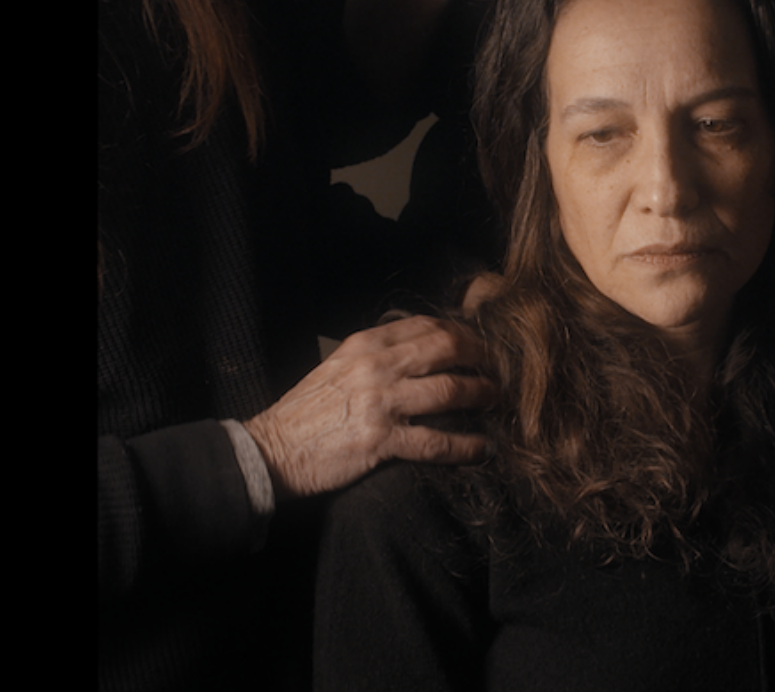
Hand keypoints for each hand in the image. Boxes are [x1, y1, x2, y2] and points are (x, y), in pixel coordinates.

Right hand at [243, 315, 496, 499]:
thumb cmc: (307, 411)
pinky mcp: (381, 441)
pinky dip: (466, 446)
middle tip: (503, 367)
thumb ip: (377, 355)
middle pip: (447, 349)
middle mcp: (377, 366)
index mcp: (366, 345)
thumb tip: (419, 350)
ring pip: (450, 391)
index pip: (427, 326)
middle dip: (483, 357)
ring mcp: (381, 403)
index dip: (463, 332)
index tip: (482, 342)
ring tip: (499, 401)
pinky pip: (436, 441)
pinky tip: (483, 448)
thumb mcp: (339, 367)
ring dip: (482, 395)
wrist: (271, 449)